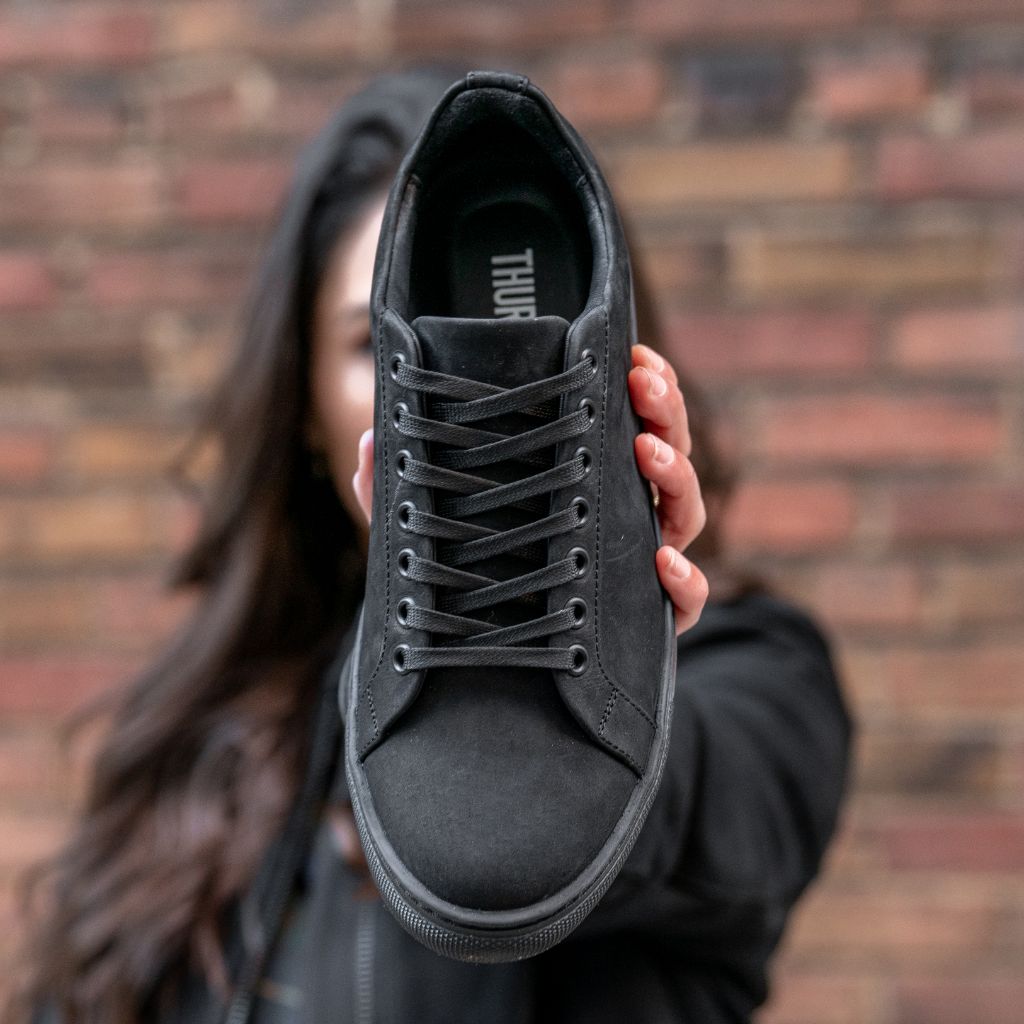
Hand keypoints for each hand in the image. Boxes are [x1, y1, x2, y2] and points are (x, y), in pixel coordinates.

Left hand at [352, 342, 708, 636]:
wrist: (489, 672)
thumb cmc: (468, 583)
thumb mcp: (427, 532)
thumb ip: (396, 490)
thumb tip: (371, 439)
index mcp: (584, 482)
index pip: (625, 423)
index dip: (641, 385)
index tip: (630, 354)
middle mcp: (620, 517)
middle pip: (666, 453)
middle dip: (665, 412)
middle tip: (642, 385)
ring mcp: (638, 566)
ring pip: (685, 514)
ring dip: (676, 477)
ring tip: (647, 456)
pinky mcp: (647, 621)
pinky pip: (685, 601)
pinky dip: (686, 581)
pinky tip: (662, 564)